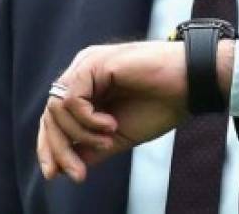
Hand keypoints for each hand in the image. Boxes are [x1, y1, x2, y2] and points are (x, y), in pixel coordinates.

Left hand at [36, 40, 234, 182]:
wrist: (189, 86)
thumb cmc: (160, 106)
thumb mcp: (117, 136)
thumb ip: (89, 148)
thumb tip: (60, 169)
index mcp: (87, 86)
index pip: (54, 118)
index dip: (49, 147)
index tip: (54, 175)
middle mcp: (82, 71)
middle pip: (50, 115)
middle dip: (60, 148)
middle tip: (78, 173)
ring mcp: (86, 64)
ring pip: (57, 109)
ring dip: (81, 134)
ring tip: (109, 140)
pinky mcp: (94, 62)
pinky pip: (72, 99)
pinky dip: (88, 120)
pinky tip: (111, 124)